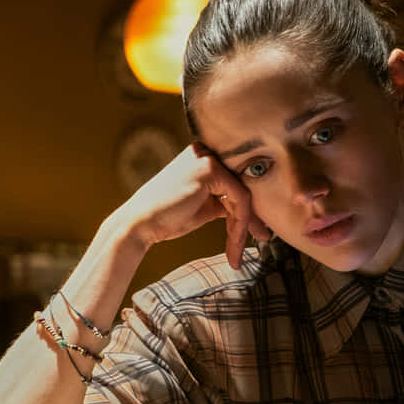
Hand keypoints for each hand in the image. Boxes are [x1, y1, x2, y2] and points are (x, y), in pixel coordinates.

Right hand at [118, 143, 269, 268]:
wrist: (139, 225)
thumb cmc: (167, 219)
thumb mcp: (204, 206)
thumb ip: (225, 201)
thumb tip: (253, 212)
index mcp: (202, 157)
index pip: (236, 181)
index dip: (248, 209)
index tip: (258, 231)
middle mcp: (205, 151)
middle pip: (243, 186)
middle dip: (253, 217)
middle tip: (264, 237)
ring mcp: (207, 157)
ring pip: (243, 195)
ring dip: (243, 227)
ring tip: (237, 253)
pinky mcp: (210, 169)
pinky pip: (239, 199)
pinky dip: (240, 224)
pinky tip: (234, 244)